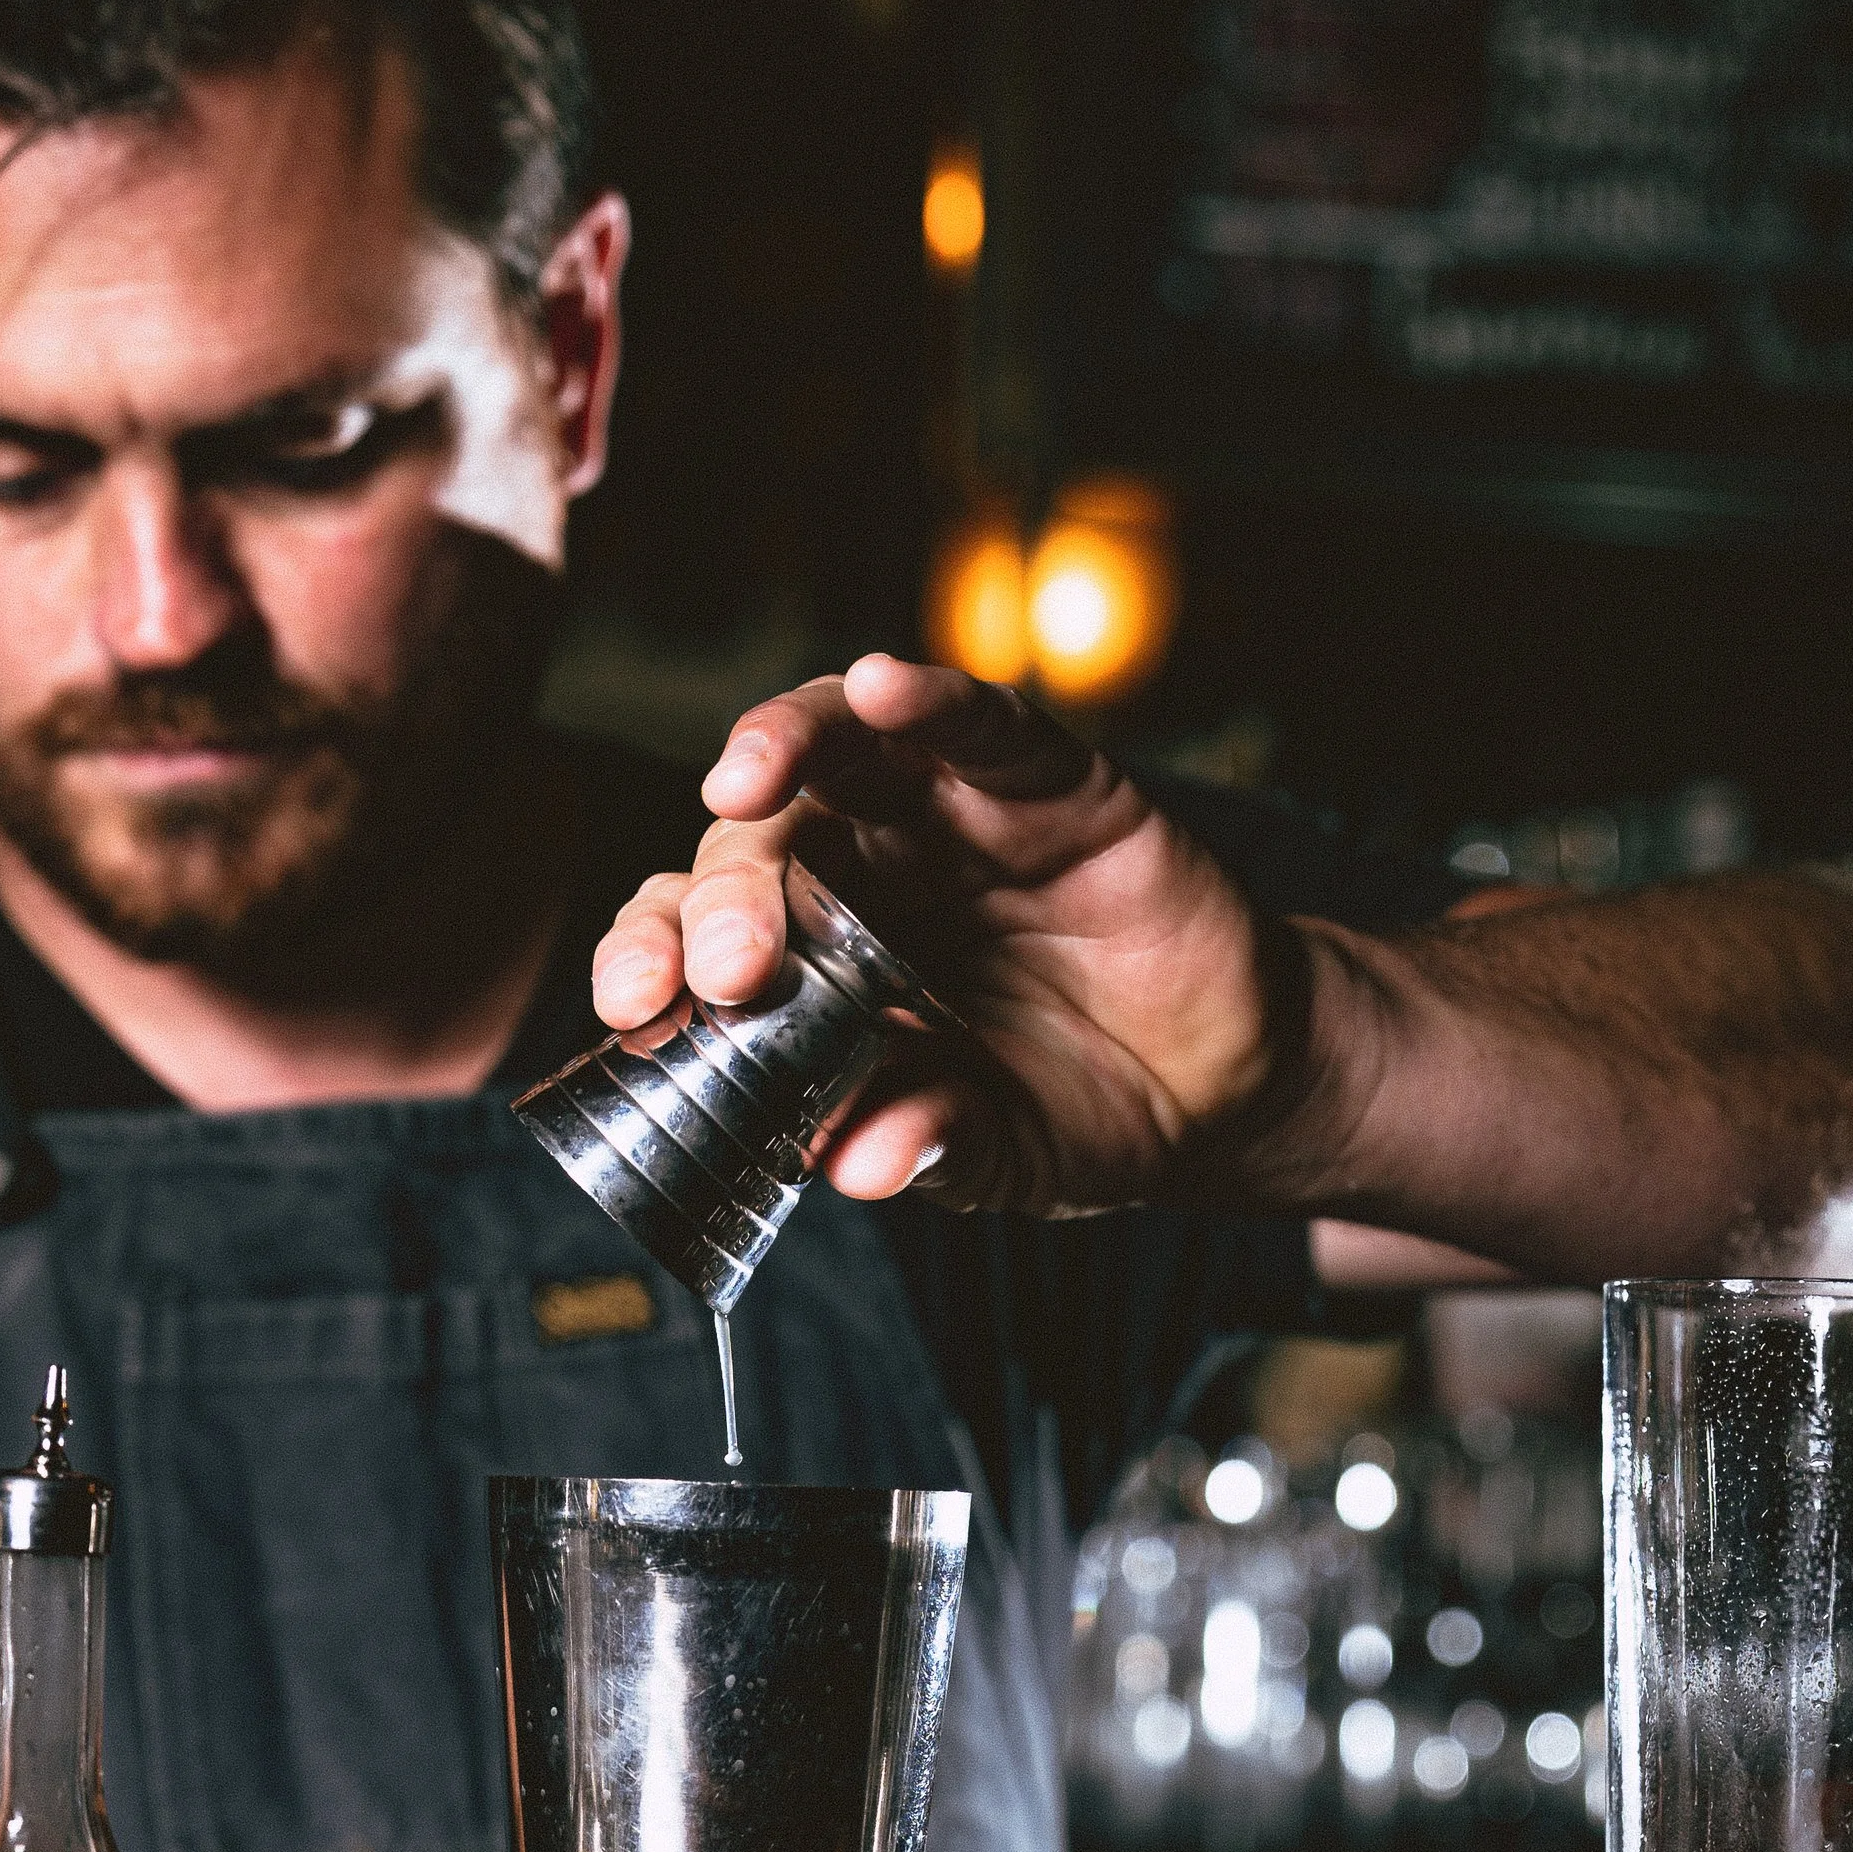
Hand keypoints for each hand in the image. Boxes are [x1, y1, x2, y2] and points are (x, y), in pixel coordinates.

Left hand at [587, 656, 1305, 1211]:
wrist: (1222, 1089)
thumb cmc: (1081, 1109)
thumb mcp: (997, 1155)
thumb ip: (929, 1145)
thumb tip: (854, 1165)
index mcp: (815, 966)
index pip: (700, 937)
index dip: (653, 956)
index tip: (630, 1009)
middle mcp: (865, 875)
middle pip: (755, 846)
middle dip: (723, 896)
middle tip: (728, 969)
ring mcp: (948, 819)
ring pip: (840, 750)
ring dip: (780, 752)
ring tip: (741, 784)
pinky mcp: (1046, 781)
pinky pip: (976, 722)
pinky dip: (928, 698)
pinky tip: (884, 687)